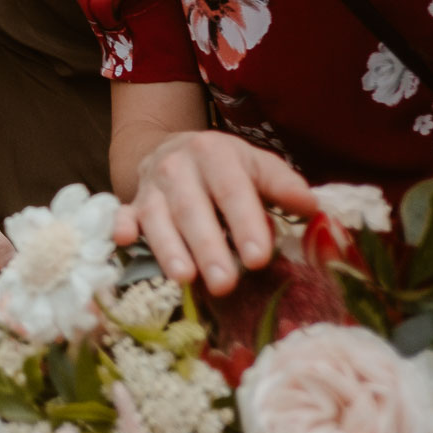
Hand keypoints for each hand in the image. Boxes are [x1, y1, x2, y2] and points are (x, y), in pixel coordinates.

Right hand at [116, 130, 316, 295]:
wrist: (176, 150)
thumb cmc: (226, 169)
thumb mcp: (256, 166)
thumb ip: (282, 185)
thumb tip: (311, 206)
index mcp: (215, 153)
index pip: (232, 190)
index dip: (245, 223)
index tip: (259, 258)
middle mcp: (178, 166)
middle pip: (192, 208)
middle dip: (208, 246)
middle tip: (225, 282)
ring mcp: (151, 185)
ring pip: (157, 217)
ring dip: (169, 247)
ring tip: (184, 278)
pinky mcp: (131, 203)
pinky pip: (122, 214)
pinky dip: (120, 226)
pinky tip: (123, 241)